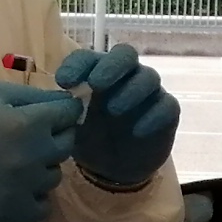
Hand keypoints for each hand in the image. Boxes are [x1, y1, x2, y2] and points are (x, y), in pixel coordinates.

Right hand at [0, 81, 79, 221]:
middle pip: (67, 145)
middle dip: (54, 136)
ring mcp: (27, 186)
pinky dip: (35, 198)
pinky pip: (43, 207)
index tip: (52, 113)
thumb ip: (29, 94)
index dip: (63, 110)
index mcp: (30, 122)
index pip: (70, 113)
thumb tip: (61, 98)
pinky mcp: (14, 211)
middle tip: (31, 137)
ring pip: (54, 176)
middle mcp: (36, 155)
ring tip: (18, 164)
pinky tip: (19, 188)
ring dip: (43, 168)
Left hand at [53, 43, 179, 187]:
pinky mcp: (167, 112)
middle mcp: (126, 75)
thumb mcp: (72, 125)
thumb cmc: (90, 136)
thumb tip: (55, 102)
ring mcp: (149, 92)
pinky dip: (153, 116)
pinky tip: (137, 131)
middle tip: (96, 84)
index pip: (88, 57)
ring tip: (114, 109)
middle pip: (125, 54)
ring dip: (131, 90)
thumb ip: (64, 110)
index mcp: (97, 72)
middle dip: (111, 66)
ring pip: (149, 77)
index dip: (77, 65)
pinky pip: (167, 106)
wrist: (114, 166)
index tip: (63, 82)